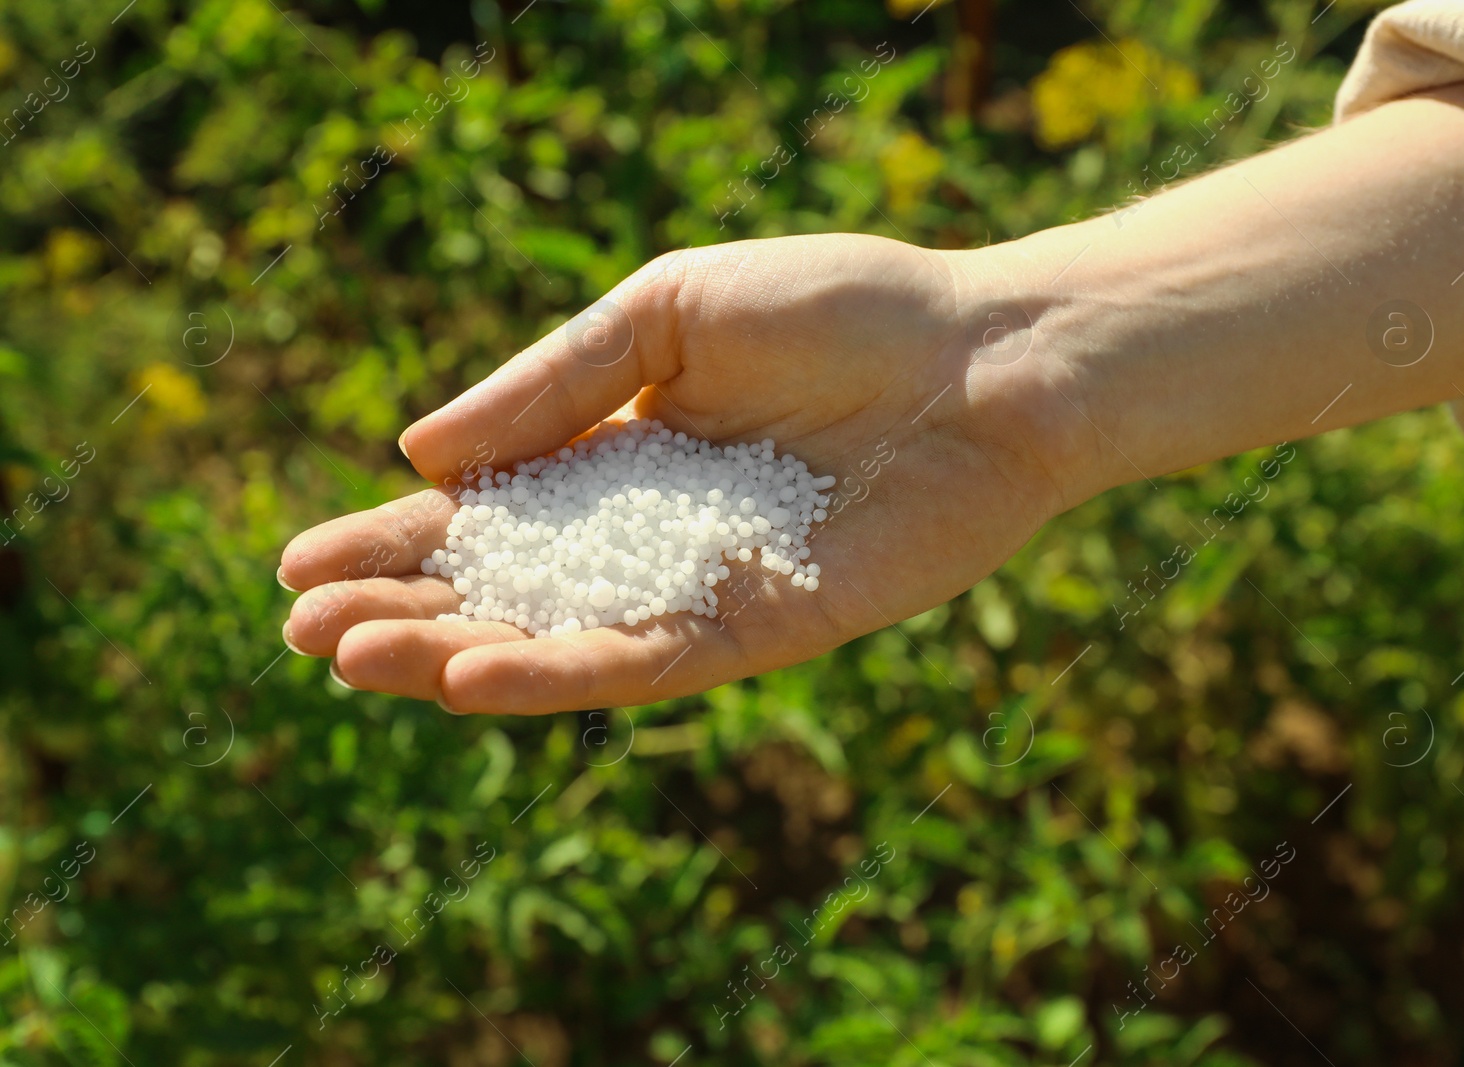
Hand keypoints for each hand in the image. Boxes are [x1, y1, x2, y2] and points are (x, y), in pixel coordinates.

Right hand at [279, 233, 1089, 713]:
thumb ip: (553, 383)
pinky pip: (644, 661)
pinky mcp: (761, 631)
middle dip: (404, 610)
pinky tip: (472, 674)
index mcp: (621, 448)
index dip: (393, 539)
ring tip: (354, 663)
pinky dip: (557, 671)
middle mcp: (651, 531)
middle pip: (507, 586)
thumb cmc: (840, 309)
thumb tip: (423, 454)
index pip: (485, 509)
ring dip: (453, 655)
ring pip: (557, 638)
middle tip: (302, 637)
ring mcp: (701, 587)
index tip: (298, 568)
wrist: (982, 360)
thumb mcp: (670, 314)